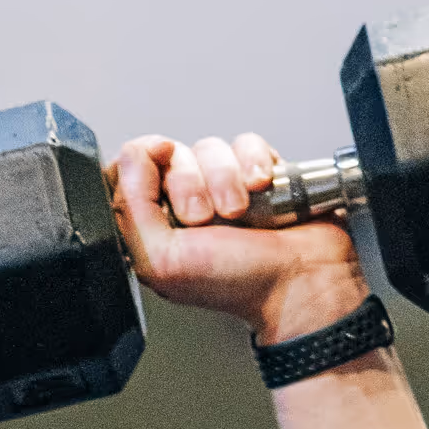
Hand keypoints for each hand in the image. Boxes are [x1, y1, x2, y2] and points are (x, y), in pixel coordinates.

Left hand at [106, 133, 373, 345]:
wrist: (300, 284)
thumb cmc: (238, 285)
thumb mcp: (161, 260)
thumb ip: (129, 206)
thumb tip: (137, 153)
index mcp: (155, 227)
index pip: (128, 171)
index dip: (143, 168)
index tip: (163, 187)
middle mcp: (185, 205)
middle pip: (169, 155)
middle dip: (190, 183)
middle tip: (207, 221)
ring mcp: (223, 187)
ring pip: (208, 147)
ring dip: (226, 178)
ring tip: (241, 212)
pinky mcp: (256, 172)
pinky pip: (244, 143)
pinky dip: (254, 162)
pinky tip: (263, 189)